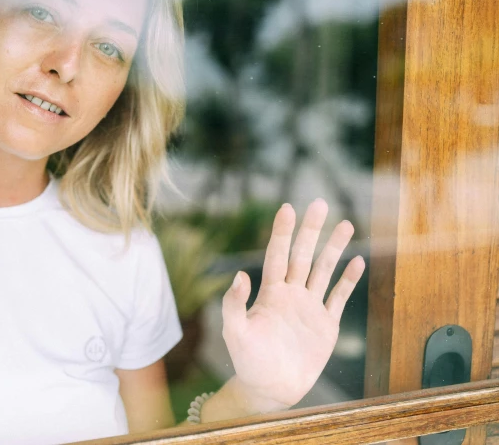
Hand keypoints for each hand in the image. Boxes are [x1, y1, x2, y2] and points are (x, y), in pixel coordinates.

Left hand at [220, 199, 364, 413]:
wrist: (271, 389)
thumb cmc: (248, 361)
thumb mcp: (235, 333)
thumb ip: (234, 305)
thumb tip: (239, 275)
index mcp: (269, 293)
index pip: (276, 255)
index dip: (282, 233)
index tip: (288, 208)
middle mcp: (290, 294)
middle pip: (303, 255)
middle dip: (311, 230)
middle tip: (320, 203)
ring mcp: (309, 307)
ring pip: (324, 270)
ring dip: (334, 248)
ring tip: (346, 224)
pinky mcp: (326, 325)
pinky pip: (338, 297)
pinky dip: (348, 280)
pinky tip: (358, 262)